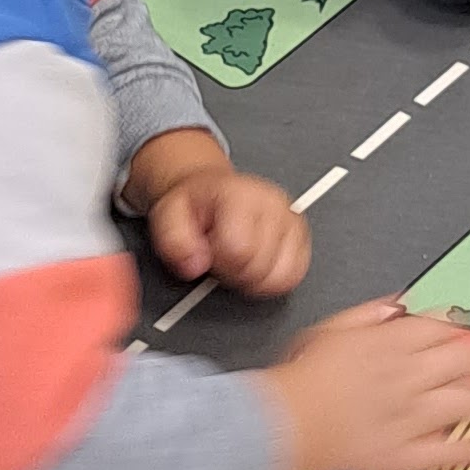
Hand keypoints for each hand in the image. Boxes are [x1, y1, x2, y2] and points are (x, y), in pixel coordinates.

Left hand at [140, 150, 310, 301]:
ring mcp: (292, 219)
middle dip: (235, 272)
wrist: (211, 190)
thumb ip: (175, 241)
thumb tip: (194, 266)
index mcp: (240, 195)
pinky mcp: (301, 235)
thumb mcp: (168, 215)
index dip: (219, 262)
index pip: (239, 251)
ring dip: (255, 278)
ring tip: (237, 259)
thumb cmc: (194, 203)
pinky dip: (273, 279)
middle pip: (260, 267)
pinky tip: (255, 264)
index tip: (208, 251)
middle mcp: (273, 204)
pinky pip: (295, 275)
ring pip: (281, 276)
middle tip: (221, 254)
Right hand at [261, 298, 469, 469]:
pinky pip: (447, 452)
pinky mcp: (404, 453)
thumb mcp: (330, 328)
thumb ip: (370, 314)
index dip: (460, 326)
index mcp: (391, 344)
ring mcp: (411, 417)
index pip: (440, 327)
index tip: (469, 328)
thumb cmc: (300, 376)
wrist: (283, 424)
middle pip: (463, 361)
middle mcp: (408, 377)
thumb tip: (398, 304)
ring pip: (464, 403)